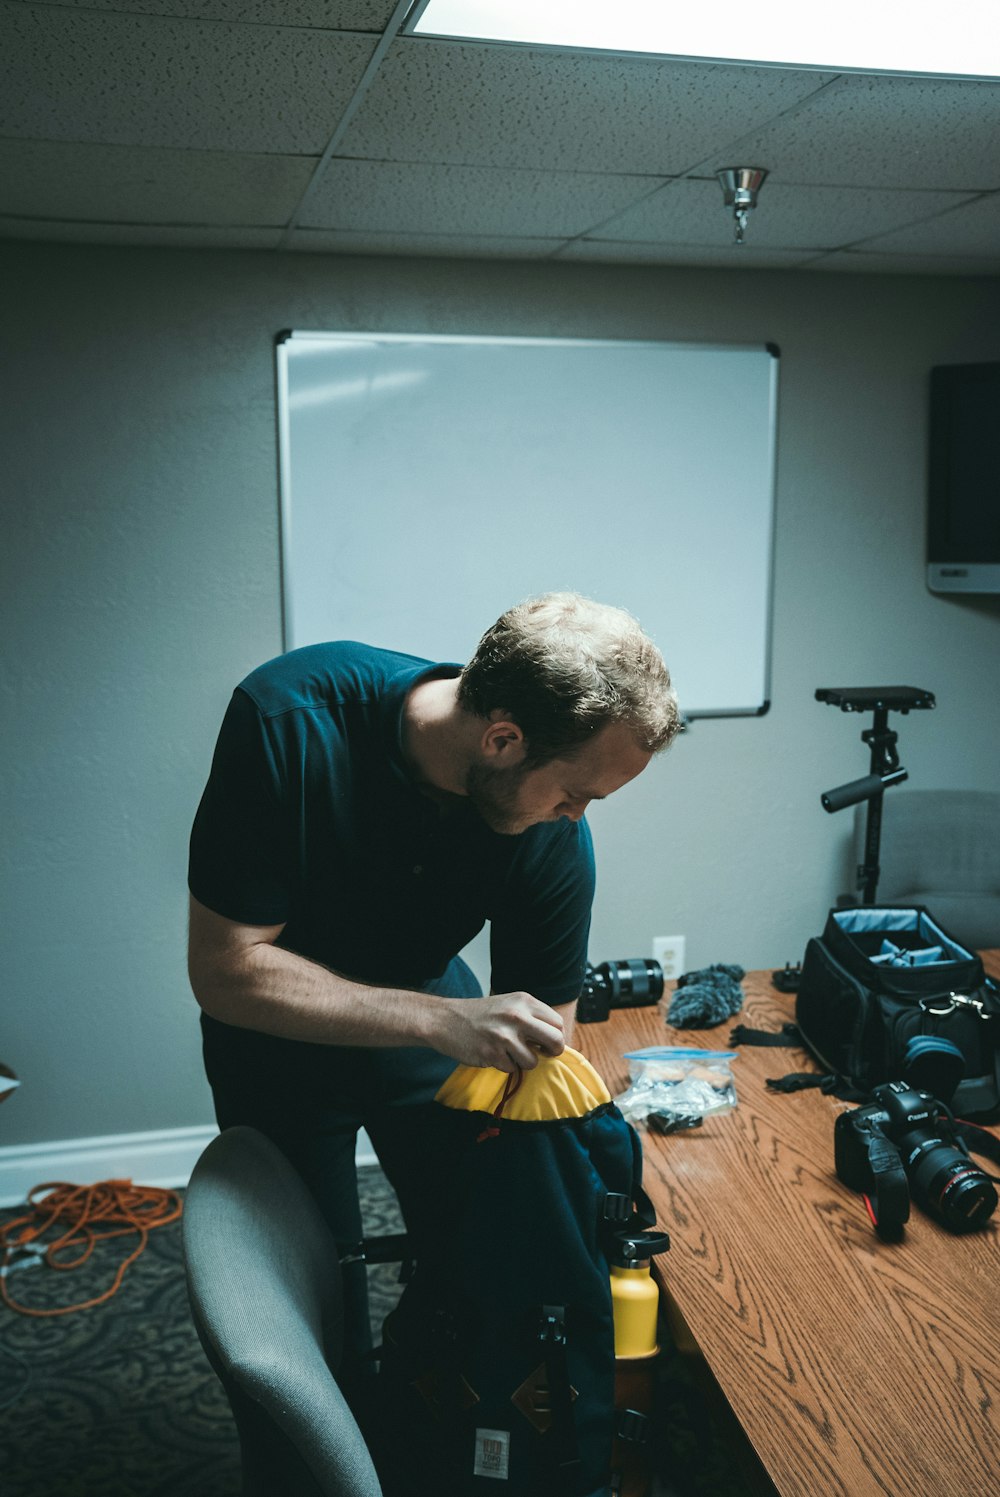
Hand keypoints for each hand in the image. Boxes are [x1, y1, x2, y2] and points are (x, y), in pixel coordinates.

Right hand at [436, 992, 565, 1072]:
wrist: (446, 1019)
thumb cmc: (481, 1014)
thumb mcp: (509, 1004)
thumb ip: (532, 1017)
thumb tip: (558, 1039)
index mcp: (524, 1001)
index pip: (557, 1023)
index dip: (556, 1036)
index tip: (548, 1043)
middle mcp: (516, 1016)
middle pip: (555, 1041)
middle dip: (553, 1052)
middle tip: (543, 1053)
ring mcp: (504, 1036)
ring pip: (533, 1061)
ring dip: (522, 1061)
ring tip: (508, 1051)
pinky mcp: (492, 1053)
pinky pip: (511, 1068)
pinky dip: (504, 1065)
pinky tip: (492, 1053)